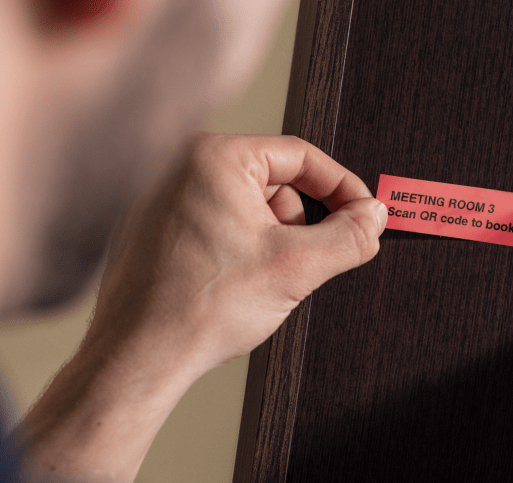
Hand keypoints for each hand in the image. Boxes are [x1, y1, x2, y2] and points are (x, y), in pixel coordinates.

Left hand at [18, 133, 385, 481]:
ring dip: (269, 242)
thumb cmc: (200, 308)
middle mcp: (181, 166)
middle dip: (299, 224)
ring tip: (259, 282)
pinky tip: (232, 286)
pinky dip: (238, 251)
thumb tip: (374, 216)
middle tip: (304, 263)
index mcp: (214, 157)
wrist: (139, 356)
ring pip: (247, 208)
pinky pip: (215, 225)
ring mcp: (163, 198)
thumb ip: (348, 236)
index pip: (301, 155)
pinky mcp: (154, 229)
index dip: (342, 188)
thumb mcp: (296, 268)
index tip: (364, 215)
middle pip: (274, 182)